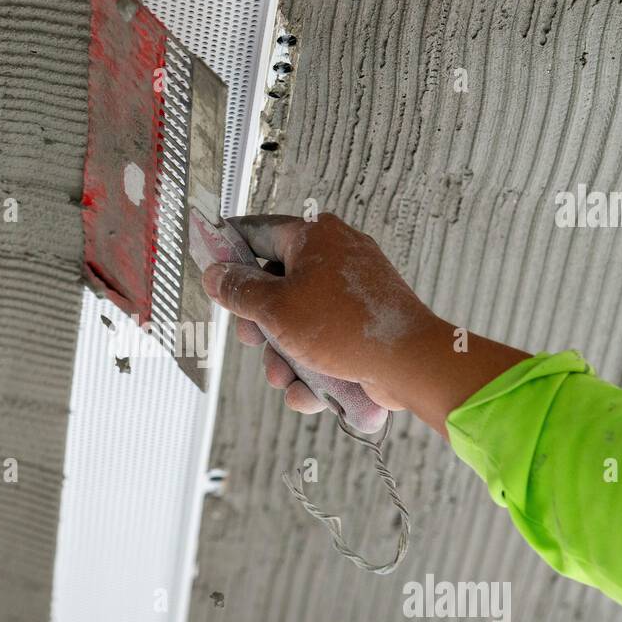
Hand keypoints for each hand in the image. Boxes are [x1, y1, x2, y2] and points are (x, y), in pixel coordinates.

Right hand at [201, 213, 530, 435]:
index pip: (259, 231)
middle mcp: (335, 256)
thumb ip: (239, 291)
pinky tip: (310, 389)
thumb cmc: (348, 328)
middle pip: (275, 285)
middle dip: (260, 325)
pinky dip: (312, 367)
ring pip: (297, 321)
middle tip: (254, 340)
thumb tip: (215, 275)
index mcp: (315, 236)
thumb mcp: (276, 309)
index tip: (212, 272)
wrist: (409, 363)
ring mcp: (350, 291)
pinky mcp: (361, 324)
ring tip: (286, 377)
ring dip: (283, 356)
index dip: (230, 252)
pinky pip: (323, 341)